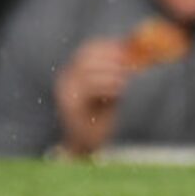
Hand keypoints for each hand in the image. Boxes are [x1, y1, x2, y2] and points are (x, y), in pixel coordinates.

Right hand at [54, 37, 133, 154]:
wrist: (85, 148)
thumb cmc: (100, 118)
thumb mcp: (109, 90)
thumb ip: (115, 72)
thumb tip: (129, 52)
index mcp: (72, 73)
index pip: (86, 50)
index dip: (106, 47)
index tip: (124, 48)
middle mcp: (65, 81)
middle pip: (86, 59)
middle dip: (110, 59)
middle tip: (127, 64)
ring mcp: (65, 93)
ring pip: (88, 73)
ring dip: (110, 74)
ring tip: (124, 80)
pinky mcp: (70, 106)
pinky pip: (89, 89)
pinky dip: (106, 86)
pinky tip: (118, 90)